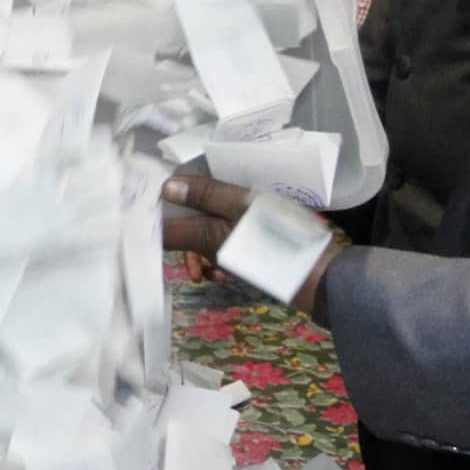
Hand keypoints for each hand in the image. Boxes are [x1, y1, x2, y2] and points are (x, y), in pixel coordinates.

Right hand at [158, 173, 343, 315]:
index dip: (171, 203)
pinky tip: (223, 276)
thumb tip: (161, 191)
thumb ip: (187, 225)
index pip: (193, 188)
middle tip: (189, 268)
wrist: (317, 281)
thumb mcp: (221, 239)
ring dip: (203, 255)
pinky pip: (230, 248)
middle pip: (200, 215)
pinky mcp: (261, 244)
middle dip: (188, 241)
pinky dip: (222, 261)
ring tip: (205, 276)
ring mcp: (253, 224)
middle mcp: (243, 203)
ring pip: (213, 235)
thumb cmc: (268, 252)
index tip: (152, 226)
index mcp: (236, 192)